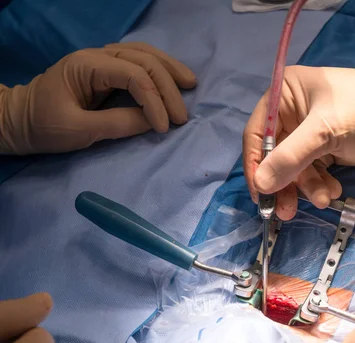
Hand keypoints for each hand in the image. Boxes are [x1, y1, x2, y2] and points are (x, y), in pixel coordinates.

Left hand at [0, 42, 196, 154]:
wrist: (20, 121)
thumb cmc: (44, 127)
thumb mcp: (78, 131)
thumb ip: (117, 124)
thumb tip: (153, 122)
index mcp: (86, 66)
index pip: (133, 75)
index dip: (154, 100)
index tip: (164, 127)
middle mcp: (97, 56)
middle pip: (144, 60)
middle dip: (168, 87)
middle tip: (183, 116)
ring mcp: (103, 60)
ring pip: (144, 54)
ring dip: (169, 70)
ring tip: (190, 84)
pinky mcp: (107, 70)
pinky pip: (139, 62)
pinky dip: (159, 70)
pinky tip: (173, 78)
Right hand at [243, 45, 354, 219]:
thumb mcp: (327, 132)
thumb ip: (290, 158)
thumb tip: (260, 184)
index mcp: (286, 94)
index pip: (257, 133)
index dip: (256, 164)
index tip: (261, 195)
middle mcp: (294, 112)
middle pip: (274, 155)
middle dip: (284, 183)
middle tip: (287, 212)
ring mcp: (312, 133)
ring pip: (295, 169)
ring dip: (307, 187)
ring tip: (326, 199)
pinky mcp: (329, 149)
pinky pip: (313, 172)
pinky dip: (321, 185)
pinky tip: (334, 191)